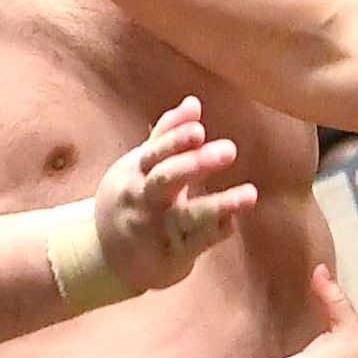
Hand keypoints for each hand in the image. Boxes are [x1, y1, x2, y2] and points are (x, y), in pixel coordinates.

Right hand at [96, 96, 259, 292]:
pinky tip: (234, 221)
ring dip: (219, 205)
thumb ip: (167, 135)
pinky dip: (217, 231)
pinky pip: (198, 243)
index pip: (154, 153)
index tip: (199, 128)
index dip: (175, 140)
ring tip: (250, 194)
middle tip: (230, 150)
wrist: (107, 255)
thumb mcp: (140, 166)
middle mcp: (144, 199)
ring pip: (188, 217)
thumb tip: (193, 102)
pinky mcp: (172, 255)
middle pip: (166, 180)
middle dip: (195, 165)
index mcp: (136, 172)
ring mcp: (158, 229)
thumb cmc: (133, 198)